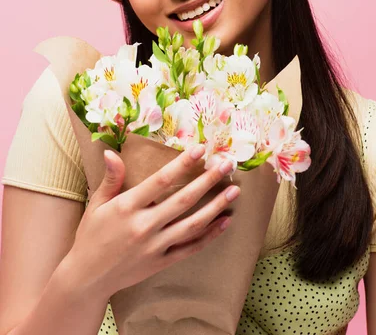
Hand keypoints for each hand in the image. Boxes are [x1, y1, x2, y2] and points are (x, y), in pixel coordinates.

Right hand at [68, 144, 240, 297]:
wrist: (87, 278)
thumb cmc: (91, 235)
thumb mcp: (97, 204)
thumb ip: (111, 178)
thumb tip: (111, 152)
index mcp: (128, 207)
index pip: (161, 180)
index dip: (182, 164)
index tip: (200, 149)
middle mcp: (144, 226)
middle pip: (183, 200)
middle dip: (208, 180)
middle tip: (228, 165)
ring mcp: (155, 246)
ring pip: (193, 224)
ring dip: (216, 206)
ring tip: (235, 191)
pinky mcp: (161, 262)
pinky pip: (191, 248)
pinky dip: (210, 235)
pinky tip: (224, 221)